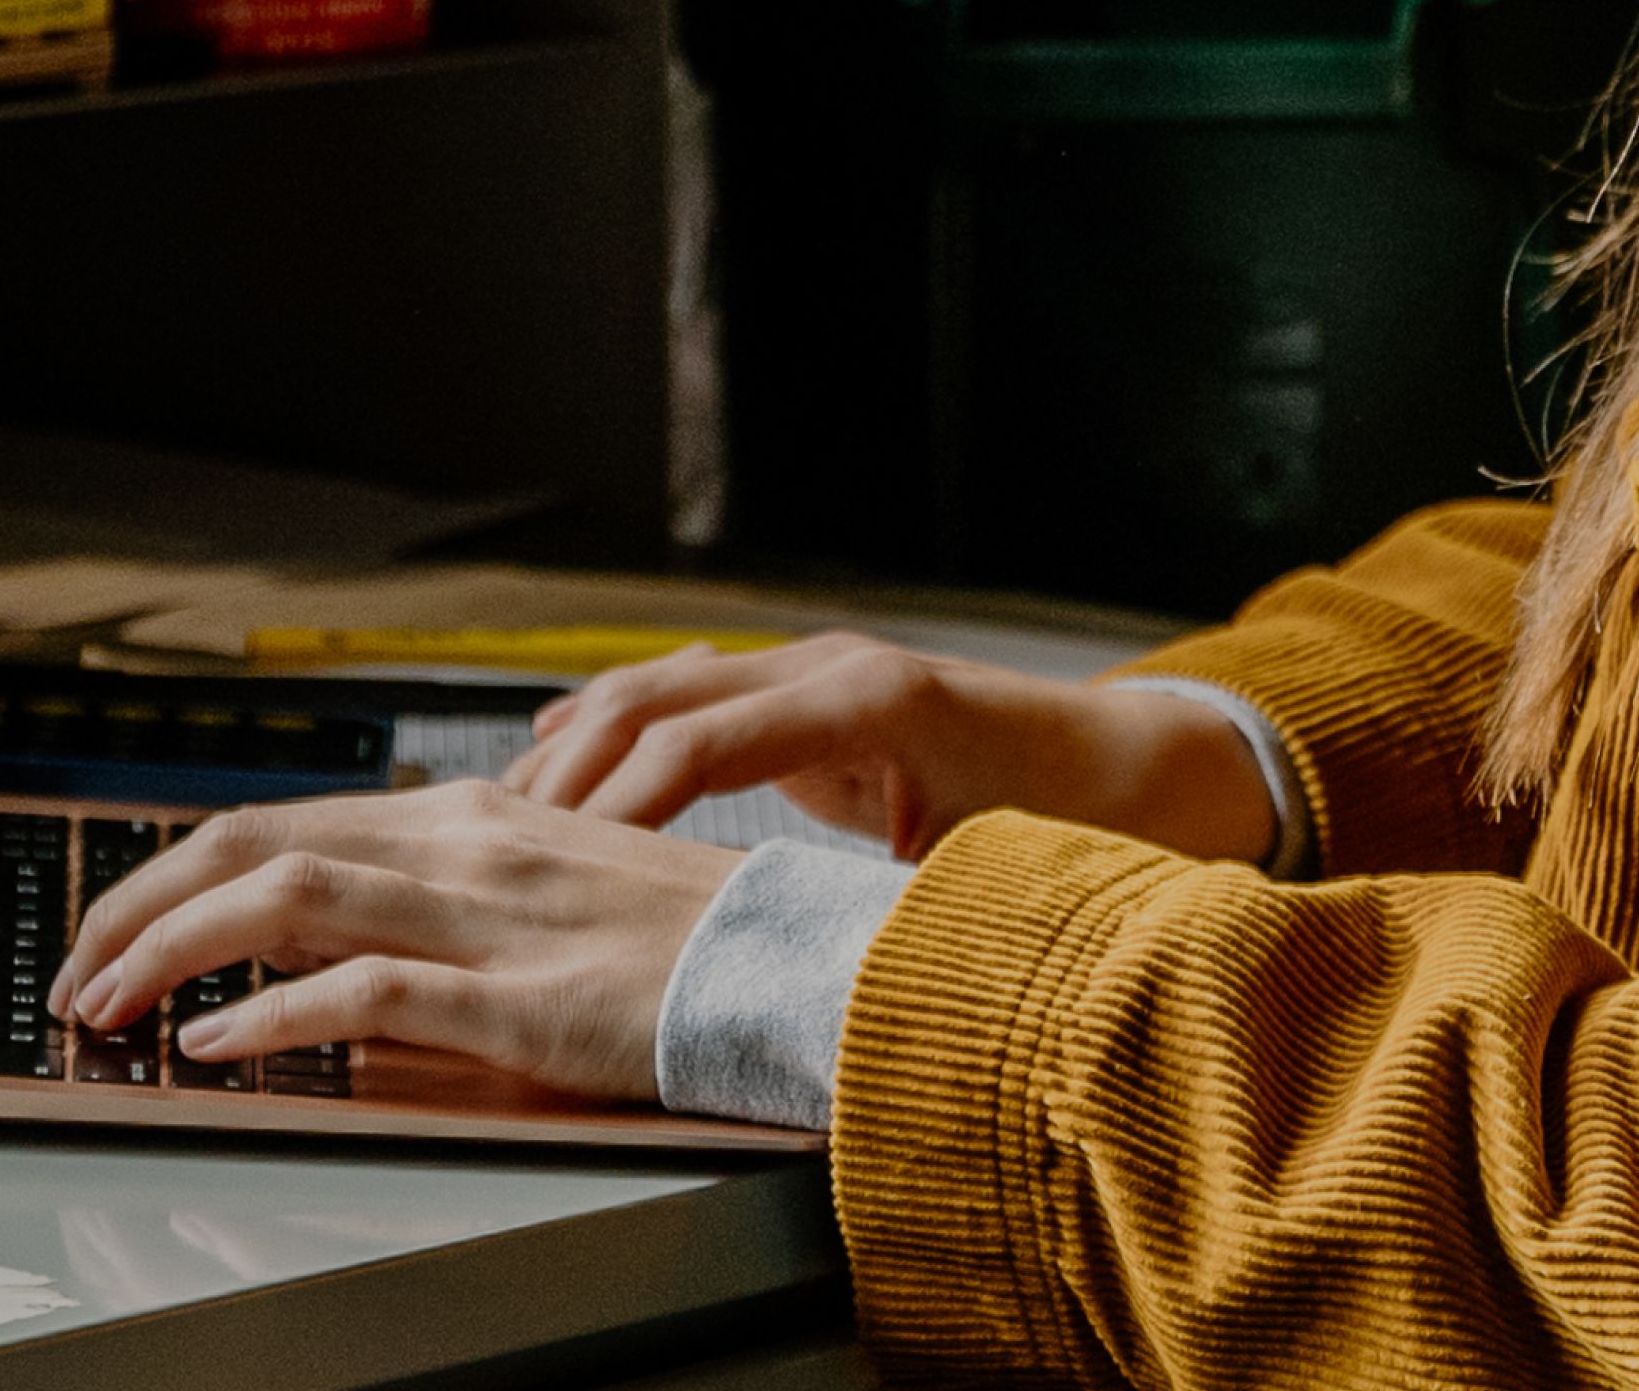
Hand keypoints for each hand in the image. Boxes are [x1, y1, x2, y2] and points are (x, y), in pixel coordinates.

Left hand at [52, 782, 739, 1099]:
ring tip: (109, 1000)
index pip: (287, 821)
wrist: (805, 971)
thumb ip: (459, 893)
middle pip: (259, 841)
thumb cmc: (693, 946)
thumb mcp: (559, 891)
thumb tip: (342, 933)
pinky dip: (267, 1019)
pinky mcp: (517, 1002)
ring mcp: (491, 919)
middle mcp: (471, 846)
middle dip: (139, 898)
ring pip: (284, 900)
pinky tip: (215, 1047)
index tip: (122, 923)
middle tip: (78, 966)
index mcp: (477, 815)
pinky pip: (361, 995)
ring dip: (169, 948)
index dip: (179, 869)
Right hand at [504, 635, 1277, 864]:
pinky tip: (560, 762)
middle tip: (495, 838)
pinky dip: (620, 730)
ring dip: (582, 745)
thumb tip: (819, 972)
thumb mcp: (984, 872)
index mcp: (869, 702)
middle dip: (572, 766)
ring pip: (663, 685)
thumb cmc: (1077, 821)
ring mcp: (818, 673)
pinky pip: (692, 700)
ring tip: (503, 813)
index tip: (553, 851)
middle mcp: (831, 668)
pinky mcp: (811, 700)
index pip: (702, 735)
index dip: (620, 796)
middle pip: (659, 695)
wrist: (1143, 765)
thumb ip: (896, 907)